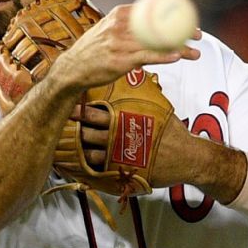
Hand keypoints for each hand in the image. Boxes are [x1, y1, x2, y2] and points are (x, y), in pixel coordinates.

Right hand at [50, 5, 201, 92]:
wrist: (72, 69)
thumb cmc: (91, 51)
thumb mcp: (106, 30)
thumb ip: (125, 25)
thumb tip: (148, 25)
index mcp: (118, 15)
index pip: (151, 9)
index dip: (172, 13)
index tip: (188, 17)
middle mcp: (120, 27)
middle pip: (159, 26)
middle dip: (181, 30)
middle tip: (198, 34)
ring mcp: (120, 44)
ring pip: (157, 43)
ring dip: (179, 48)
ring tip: (195, 52)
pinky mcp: (121, 61)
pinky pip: (147, 57)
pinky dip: (164, 56)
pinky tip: (177, 57)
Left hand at [67, 103, 207, 189]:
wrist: (188, 156)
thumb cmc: (173, 132)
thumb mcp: (158, 108)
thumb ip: (141, 98)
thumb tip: (135, 77)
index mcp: (125, 118)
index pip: (96, 112)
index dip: (79, 110)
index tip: (68, 106)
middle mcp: (119, 135)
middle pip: (88, 131)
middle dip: (74, 130)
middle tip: (59, 126)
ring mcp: (119, 154)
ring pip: (89, 151)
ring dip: (76, 149)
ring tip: (63, 146)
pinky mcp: (122, 170)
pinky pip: (98, 170)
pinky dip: (85, 167)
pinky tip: (75, 166)